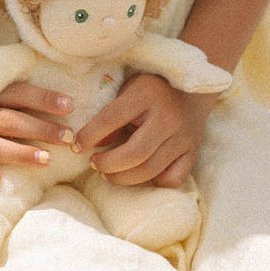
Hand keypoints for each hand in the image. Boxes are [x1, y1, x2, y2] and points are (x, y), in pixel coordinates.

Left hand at [73, 73, 216, 188]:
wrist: (194, 89)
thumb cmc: (152, 89)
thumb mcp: (128, 89)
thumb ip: (110, 114)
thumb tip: (89, 144)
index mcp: (147, 94)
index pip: (112, 118)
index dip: (89, 135)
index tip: (76, 146)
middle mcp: (168, 117)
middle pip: (135, 153)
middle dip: (108, 164)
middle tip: (94, 163)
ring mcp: (183, 137)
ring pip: (150, 170)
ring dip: (123, 177)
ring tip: (108, 173)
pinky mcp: (193, 152)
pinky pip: (173, 179)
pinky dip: (153, 181)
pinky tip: (140, 173)